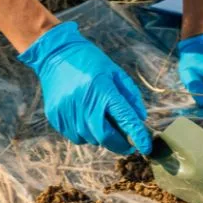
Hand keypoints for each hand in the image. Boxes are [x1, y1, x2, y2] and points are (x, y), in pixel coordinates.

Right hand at [19, 22, 151, 155]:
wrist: (55, 54)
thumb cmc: (90, 62)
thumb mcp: (115, 72)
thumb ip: (130, 96)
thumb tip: (140, 120)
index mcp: (102, 89)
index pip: (124, 118)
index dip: (137, 135)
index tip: (146, 148)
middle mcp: (83, 102)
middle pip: (105, 137)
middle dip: (119, 145)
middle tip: (128, 146)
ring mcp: (67, 111)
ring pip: (90, 139)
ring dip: (101, 137)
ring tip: (101, 121)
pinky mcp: (55, 117)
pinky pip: (75, 136)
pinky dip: (85, 134)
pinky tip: (85, 118)